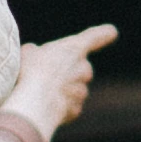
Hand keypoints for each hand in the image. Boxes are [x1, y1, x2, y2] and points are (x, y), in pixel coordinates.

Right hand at [4, 25, 116, 139]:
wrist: (36, 103)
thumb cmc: (31, 73)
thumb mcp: (28, 54)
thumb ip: (38, 52)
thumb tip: (35, 56)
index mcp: (74, 49)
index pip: (93, 38)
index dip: (102, 34)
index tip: (112, 32)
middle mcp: (83, 68)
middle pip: (80, 69)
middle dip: (67, 73)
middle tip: (45, 76)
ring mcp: (82, 91)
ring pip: (74, 90)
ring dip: (61, 91)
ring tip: (40, 93)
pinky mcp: (76, 109)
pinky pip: (68, 107)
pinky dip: (58, 107)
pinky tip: (43, 106)